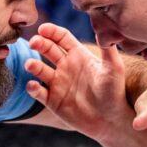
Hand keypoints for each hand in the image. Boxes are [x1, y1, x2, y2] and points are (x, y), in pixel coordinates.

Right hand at [25, 23, 132, 139]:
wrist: (110, 121)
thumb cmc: (115, 92)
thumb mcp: (114, 68)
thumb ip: (107, 48)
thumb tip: (102, 25)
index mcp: (79, 55)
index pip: (61, 37)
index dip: (51, 31)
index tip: (42, 29)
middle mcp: (66, 66)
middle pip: (47, 49)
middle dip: (38, 43)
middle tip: (34, 43)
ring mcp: (57, 83)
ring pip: (39, 69)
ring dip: (33, 65)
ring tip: (31, 65)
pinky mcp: (52, 101)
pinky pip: (37, 92)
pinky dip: (31, 88)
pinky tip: (33, 86)